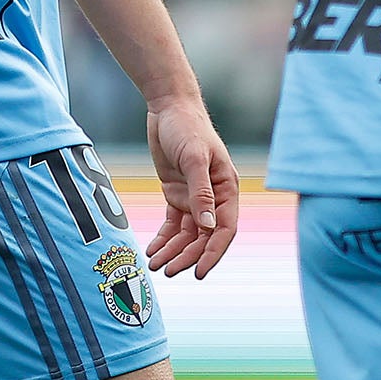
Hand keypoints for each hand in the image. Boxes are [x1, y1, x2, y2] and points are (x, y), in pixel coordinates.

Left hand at [144, 95, 240, 278]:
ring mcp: (195, 197)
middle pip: (203, 236)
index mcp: (227, 189)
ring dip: (173, 251)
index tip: (198, 272)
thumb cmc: (187, 127)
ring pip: (187, 234)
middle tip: (168, 272)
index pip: (224, 229)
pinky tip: (153, 250)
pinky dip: (164, 239)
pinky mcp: (177, 194)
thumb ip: (201, 192)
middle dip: (187, 256)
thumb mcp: (195, 158)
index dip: (212, 253)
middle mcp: (214, 197)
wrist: (168, 107)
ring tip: (155, 265)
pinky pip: (173, 224)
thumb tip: (209, 226)